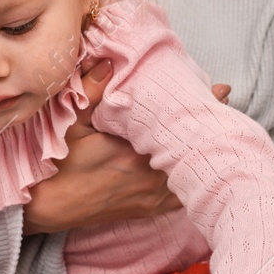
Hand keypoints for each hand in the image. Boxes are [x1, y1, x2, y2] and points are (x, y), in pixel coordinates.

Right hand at [21, 60, 231, 234]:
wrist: (47, 209)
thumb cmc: (56, 166)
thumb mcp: (69, 126)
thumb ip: (90, 94)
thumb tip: (108, 63)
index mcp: (132, 154)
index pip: (177, 127)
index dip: (201, 108)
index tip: (222, 90)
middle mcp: (148, 178)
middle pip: (191, 151)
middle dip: (208, 128)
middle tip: (226, 104)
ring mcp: (150, 196)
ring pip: (191, 174)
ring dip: (203, 154)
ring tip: (220, 133)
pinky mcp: (147, 209)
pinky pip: (182, 196)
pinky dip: (193, 179)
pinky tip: (200, 166)